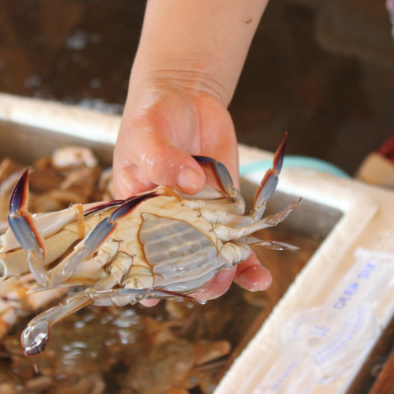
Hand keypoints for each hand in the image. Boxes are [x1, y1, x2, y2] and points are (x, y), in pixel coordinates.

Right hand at [113, 79, 271, 303]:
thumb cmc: (152, 117)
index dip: (141, 279)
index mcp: (134, 215)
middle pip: (176, 266)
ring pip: (209, 261)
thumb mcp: (147, 134)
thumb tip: (190, 184)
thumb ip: (163, 159)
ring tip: (236, 277)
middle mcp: (166, 224)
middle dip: (191, 280)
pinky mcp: (226, 210)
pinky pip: (236, 241)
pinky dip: (249, 261)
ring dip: (223, 276)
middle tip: (206, 281)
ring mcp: (198, 220)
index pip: (133, 256)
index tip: (152, 295)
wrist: (187, 97)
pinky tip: (260, 277)